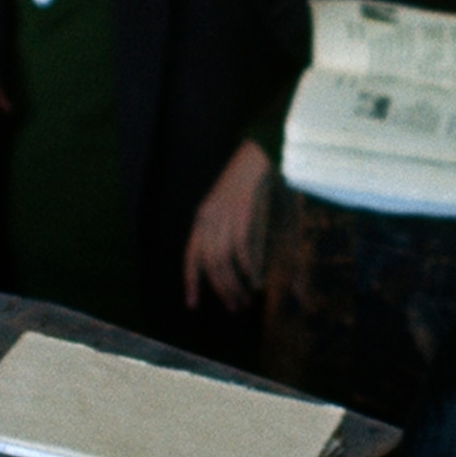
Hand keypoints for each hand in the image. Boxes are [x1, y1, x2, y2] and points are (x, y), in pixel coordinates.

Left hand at [182, 140, 275, 311]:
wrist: (265, 149)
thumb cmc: (256, 179)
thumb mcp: (238, 206)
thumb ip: (235, 231)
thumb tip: (240, 261)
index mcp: (204, 215)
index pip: (191, 254)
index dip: (190, 280)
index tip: (192, 304)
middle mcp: (209, 216)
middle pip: (208, 263)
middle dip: (220, 289)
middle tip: (234, 307)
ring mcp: (224, 214)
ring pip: (222, 260)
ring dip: (233, 284)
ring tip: (245, 299)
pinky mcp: (243, 212)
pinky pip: (241, 249)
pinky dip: (248, 269)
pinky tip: (256, 280)